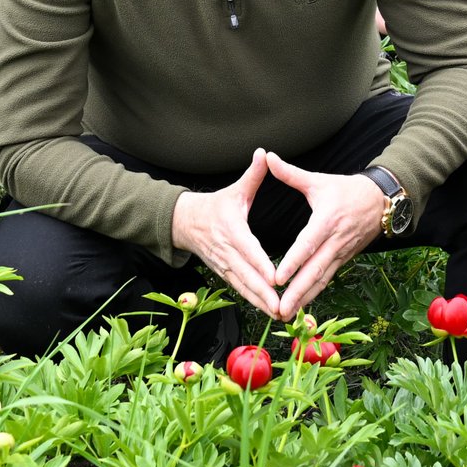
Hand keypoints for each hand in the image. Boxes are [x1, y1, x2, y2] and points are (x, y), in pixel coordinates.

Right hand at [171, 151, 282, 317]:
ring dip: (260, 301)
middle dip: (264, 292)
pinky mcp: (224, 273)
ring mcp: (223, 264)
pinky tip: (268, 309)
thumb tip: (264, 153)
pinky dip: (252, 300)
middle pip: (246, 275)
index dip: (260, 264)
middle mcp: (226, 250)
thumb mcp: (234, 189)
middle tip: (282, 305)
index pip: (248, 249)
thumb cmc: (215, 205)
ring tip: (279, 313)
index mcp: (231, 229)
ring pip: (243, 286)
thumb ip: (252, 175)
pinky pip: (239, 289)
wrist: (185, 222)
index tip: (275, 277)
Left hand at [267, 152, 385, 318]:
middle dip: (297, 291)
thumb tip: (267, 157)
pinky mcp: (344, 259)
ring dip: (305, 298)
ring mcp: (341, 252)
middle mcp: (335, 240)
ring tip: (287, 314)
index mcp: (326, 220)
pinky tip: (302, 306)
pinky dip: (315, 293)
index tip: (277, 277)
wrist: (381, 200)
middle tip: (280, 308)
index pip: (307, 244)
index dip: (292, 262)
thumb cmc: (346, 189)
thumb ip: (291, 173)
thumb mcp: (319, 180)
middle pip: (314, 270)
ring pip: (321, 279)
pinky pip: (327, 279)